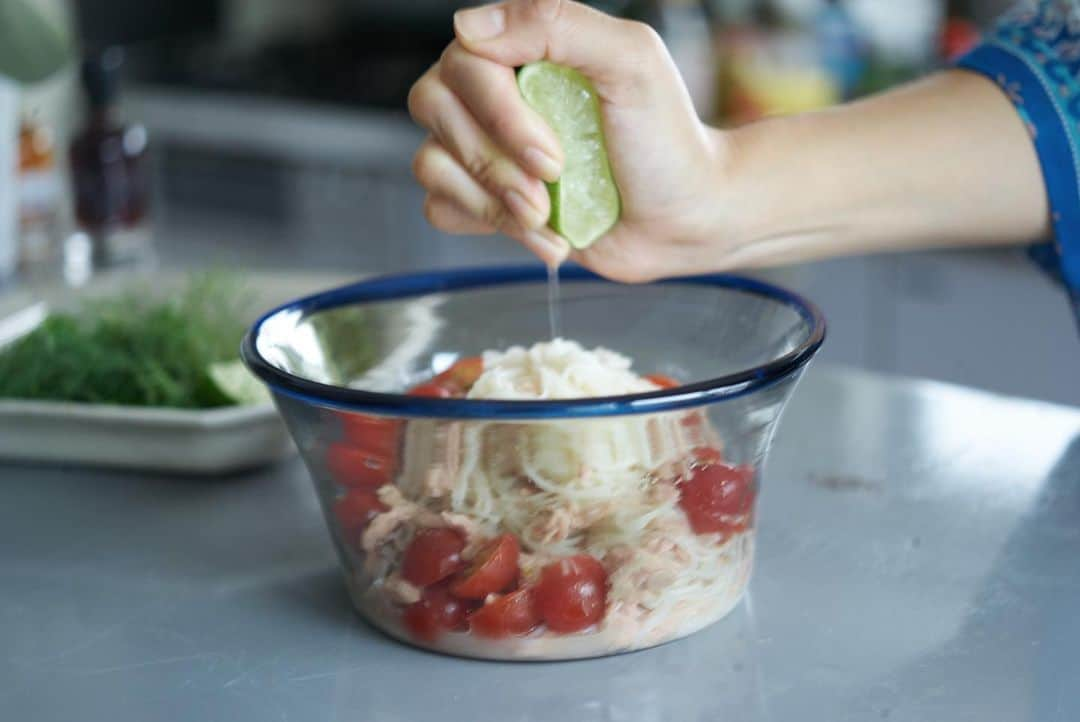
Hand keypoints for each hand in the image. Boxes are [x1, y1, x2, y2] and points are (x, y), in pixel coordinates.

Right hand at [407, 0, 728, 280]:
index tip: (552, 152)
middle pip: (434, 107)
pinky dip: (492, 227)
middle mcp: (493, 92)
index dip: (498, 112)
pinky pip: (442, 208)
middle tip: (554, 178)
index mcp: (522, 47)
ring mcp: (485, 146)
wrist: (683, 219)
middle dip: (494, 159)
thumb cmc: (666, 140)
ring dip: (494, 200)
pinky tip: (543, 232)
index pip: (464, 60)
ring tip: (548, 214)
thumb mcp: (631, 62)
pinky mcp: (484, 198)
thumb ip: (558, 24)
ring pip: (433, 163)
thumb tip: (470, 26)